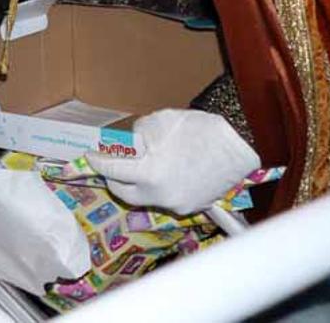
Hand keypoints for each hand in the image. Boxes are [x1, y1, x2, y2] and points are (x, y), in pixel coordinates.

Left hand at [84, 108, 259, 215]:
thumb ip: (135, 138)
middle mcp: (159, 196)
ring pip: (144, 198)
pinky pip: (164, 199)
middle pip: (124, 193)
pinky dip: (156, 188)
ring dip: (135, 184)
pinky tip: (160, 173)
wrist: (239, 144)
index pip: (112, 171)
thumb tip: (126, 148)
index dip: (97, 162)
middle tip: (110, 164)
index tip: (90, 156)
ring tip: (136, 165)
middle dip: (113, 178)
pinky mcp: (191, 207)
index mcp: (148, 175)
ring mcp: (176, 205)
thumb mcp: (156, 123)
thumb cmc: (197, 129)